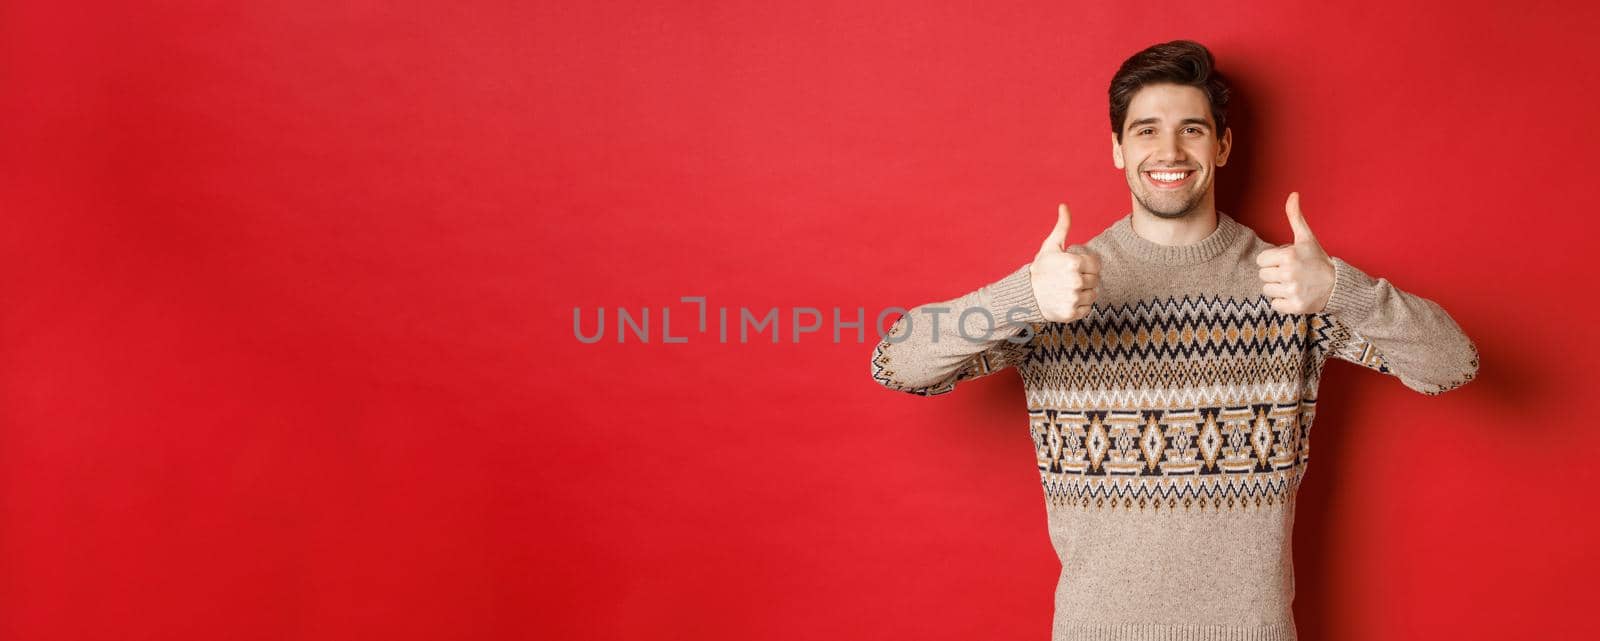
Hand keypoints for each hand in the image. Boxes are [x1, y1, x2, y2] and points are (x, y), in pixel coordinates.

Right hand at [1030, 203, 1101, 322]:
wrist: (1024, 294)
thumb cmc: (1041, 268)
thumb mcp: (1051, 246)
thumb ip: (1062, 227)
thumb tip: (1064, 206)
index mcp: (1073, 263)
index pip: (1096, 266)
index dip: (1087, 266)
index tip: (1075, 268)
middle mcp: (1075, 281)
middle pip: (1095, 281)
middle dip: (1085, 279)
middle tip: (1069, 280)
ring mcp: (1073, 298)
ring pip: (1093, 295)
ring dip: (1084, 293)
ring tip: (1068, 290)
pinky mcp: (1070, 313)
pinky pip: (1087, 309)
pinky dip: (1080, 306)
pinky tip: (1067, 300)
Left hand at [1255, 192, 1335, 313]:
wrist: (1337, 285)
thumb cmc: (1317, 260)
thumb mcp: (1306, 238)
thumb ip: (1295, 217)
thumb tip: (1293, 194)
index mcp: (1288, 255)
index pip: (1261, 260)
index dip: (1272, 261)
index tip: (1286, 262)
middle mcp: (1289, 273)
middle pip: (1262, 276)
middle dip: (1274, 274)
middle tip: (1291, 273)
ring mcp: (1292, 291)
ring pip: (1267, 291)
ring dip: (1277, 288)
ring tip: (1293, 283)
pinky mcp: (1295, 306)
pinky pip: (1274, 305)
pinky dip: (1282, 302)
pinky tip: (1295, 295)